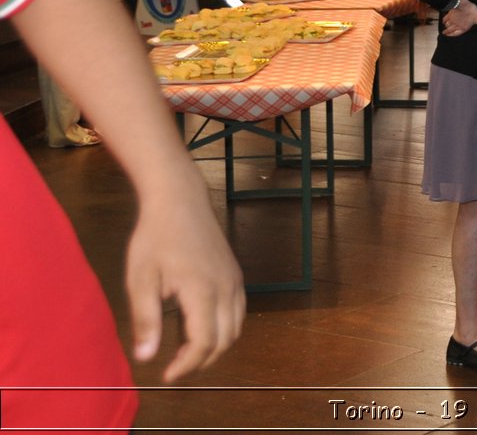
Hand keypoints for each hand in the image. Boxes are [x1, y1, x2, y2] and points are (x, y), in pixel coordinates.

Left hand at [125, 179, 244, 381]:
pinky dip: (224, 328)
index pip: (203, 342)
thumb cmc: (156, 236)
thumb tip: (145, 357)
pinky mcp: (235, 274)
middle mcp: (226, 288)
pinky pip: (238, 311)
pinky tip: (199, 326)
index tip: (166, 375)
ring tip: (186, 350)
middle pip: (225, 340)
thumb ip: (145, 319)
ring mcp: (234, 280)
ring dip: (215, 346)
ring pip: (236, 327)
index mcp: (202, 290)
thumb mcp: (141, 278)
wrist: (180, 200)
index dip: (187, 365)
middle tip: (174, 365)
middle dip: (202, 360)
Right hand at [442, 0, 476, 37]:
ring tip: (445, 28)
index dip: (451, 36)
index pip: (455, 34)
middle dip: (447, 33)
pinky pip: (444, 19)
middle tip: (444, 33)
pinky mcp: (449, 15)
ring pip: (447, 25)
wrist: (462, 3)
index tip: (448, 37)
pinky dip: (444, 21)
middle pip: (449, 31)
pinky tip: (444, 21)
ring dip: (446, 27)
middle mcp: (456, 26)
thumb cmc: (472, 11)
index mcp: (463, 28)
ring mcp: (451, 20)